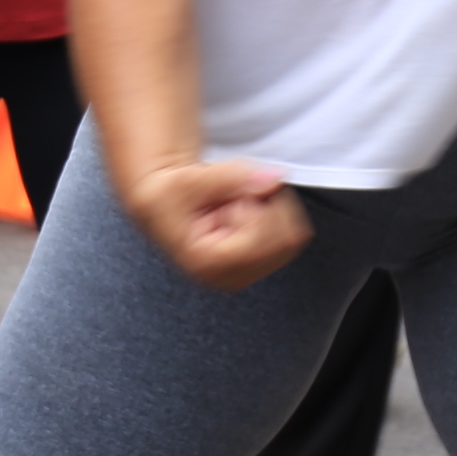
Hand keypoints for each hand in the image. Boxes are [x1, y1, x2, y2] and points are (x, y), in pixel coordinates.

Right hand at [123, 158, 314, 290]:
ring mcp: (246, 274)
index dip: (252, 206)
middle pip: (285, 240)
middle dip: (265, 207)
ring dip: (270, 210)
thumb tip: (274, 179)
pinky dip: (275, 217)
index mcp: (206, 264)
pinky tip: (247, 213)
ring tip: (237, 206)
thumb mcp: (191, 179)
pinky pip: (292, 238)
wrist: (163, 201)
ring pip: (293, 238)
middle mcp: (229, 277)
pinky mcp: (257, 266)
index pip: (261, 237)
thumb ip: (231, 178)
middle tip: (233, 201)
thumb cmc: (170, 194)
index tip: (229, 198)